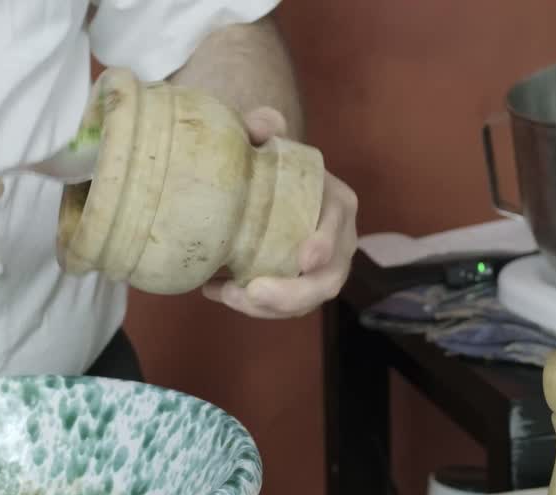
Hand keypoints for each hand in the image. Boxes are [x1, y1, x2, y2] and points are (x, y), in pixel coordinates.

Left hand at [201, 106, 358, 318]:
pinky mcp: (297, 289)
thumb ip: (262, 124)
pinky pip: (282, 308)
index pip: (339, 225)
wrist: (262, 188)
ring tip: (225, 294)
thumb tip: (259, 128)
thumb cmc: (269, 165)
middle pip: (328, 279)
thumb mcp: (265, 138)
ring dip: (266, 308)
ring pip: (304, 302)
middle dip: (293, 294)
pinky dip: (251, 306)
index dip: (326, 244)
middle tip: (252, 293)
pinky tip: (215, 290)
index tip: (303, 260)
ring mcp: (320, 271)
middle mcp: (338, 242)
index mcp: (337, 203)